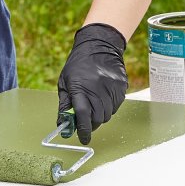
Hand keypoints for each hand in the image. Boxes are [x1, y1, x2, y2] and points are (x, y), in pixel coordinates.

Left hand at [56, 23, 127, 144]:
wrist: (99, 47)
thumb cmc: (78, 66)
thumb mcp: (64, 83)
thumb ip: (64, 105)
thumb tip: (63, 125)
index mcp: (80, 89)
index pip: (82, 115)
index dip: (83, 130)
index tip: (82, 138)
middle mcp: (97, 90)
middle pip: (97, 119)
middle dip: (91, 125)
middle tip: (86, 122)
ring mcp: (111, 89)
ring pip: (107, 115)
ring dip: (100, 116)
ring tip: (94, 105)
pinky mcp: (121, 89)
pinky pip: (115, 107)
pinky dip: (108, 108)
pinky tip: (102, 98)